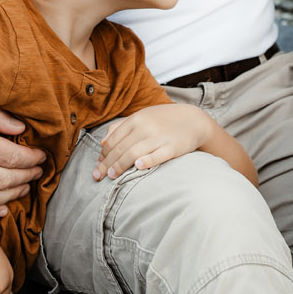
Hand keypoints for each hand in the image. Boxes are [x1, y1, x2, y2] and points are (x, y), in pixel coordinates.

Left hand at [93, 104, 211, 179]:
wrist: (194, 121)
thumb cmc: (164, 121)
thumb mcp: (142, 117)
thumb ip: (121, 127)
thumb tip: (103, 143)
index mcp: (136, 119)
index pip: (113, 139)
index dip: (103, 154)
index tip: (98, 166)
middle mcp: (146, 126)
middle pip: (121, 147)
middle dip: (107, 163)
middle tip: (99, 176)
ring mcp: (159, 137)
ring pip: (134, 152)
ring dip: (120, 165)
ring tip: (112, 176)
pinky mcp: (172, 147)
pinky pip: (158, 155)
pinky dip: (147, 161)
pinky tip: (138, 167)